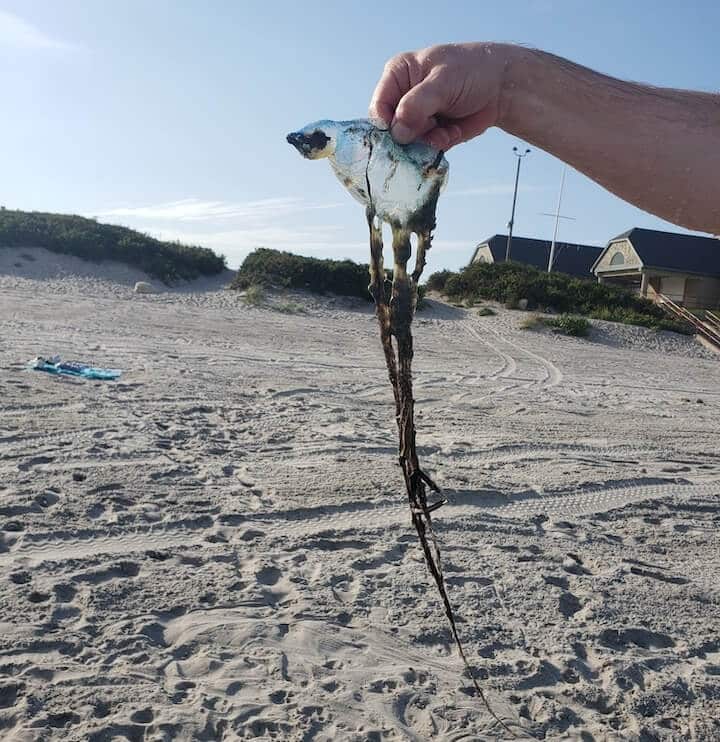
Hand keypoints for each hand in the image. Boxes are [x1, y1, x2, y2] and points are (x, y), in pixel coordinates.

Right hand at [369, 42, 513, 149]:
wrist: (501, 87)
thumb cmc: (471, 72)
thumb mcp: (441, 83)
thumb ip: (416, 105)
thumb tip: (397, 133)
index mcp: (398, 76)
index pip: (379, 107)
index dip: (387, 126)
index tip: (402, 136)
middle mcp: (403, 98)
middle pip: (391, 130)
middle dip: (410, 137)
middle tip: (431, 129)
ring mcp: (416, 118)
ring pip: (408, 144)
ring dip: (426, 143)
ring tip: (446, 131)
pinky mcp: (430, 134)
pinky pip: (425, 149)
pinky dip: (438, 146)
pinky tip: (452, 133)